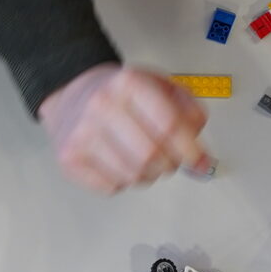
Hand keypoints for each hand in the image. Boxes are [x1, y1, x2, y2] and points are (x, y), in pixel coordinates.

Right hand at [39, 65, 210, 193]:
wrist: (70, 95)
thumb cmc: (121, 95)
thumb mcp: (159, 87)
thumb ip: (187, 111)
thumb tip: (201, 155)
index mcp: (129, 83)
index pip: (169, 125)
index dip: (190, 149)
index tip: (199, 161)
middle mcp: (102, 106)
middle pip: (151, 155)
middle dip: (170, 165)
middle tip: (171, 162)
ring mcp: (82, 135)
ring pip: (132, 176)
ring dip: (148, 177)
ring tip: (147, 164)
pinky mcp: (69, 159)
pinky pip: (110, 188)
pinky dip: (123, 183)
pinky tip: (120, 165)